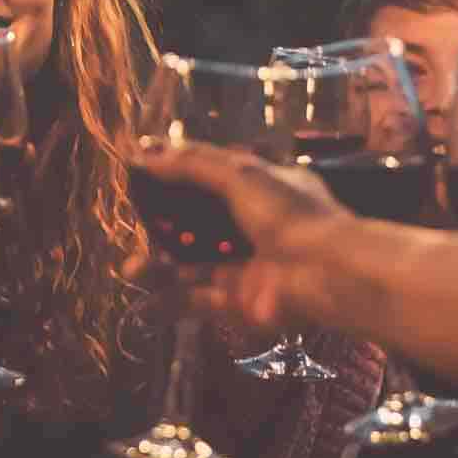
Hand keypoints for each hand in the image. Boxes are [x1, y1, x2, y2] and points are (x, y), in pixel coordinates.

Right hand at [132, 141, 357, 335]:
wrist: (327, 274)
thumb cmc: (291, 215)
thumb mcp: (242, 174)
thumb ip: (193, 164)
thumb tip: (145, 154)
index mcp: (262, 189)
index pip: (212, 176)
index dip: (177, 175)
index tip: (140, 175)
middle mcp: (252, 228)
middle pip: (197, 225)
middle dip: (163, 227)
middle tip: (134, 226)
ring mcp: (245, 267)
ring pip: (192, 266)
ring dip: (159, 267)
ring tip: (130, 269)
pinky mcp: (239, 303)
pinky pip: (198, 301)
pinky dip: (169, 303)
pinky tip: (143, 302)